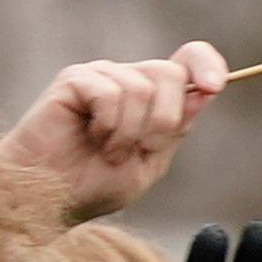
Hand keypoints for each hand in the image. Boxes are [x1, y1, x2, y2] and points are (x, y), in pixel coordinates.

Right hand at [0, 47, 227, 221]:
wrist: (46, 200)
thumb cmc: (90, 187)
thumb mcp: (149, 163)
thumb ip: (175, 127)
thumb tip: (205, 91)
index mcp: (149, 97)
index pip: (188, 60)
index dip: (206, 64)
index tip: (214, 86)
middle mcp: (126, 79)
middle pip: (170, 74)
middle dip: (163, 120)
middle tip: (138, 150)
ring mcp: (100, 76)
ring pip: (142, 88)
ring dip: (129, 133)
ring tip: (106, 151)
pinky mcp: (75, 80)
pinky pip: (111, 93)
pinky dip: (107, 126)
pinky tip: (90, 138)